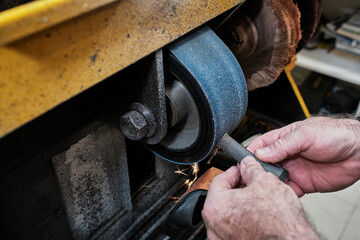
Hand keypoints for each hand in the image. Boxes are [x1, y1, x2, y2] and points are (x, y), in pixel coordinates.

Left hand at [202, 157, 317, 239]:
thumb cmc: (278, 221)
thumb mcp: (265, 182)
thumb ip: (251, 170)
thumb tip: (248, 165)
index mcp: (215, 206)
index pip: (219, 180)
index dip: (234, 172)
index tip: (242, 169)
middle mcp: (215, 225)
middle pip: (222, 198)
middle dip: (237, 188)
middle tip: (251, 182)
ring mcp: (223, 237)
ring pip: (229, 213)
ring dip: (240, 203)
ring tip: (257, 198)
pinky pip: (235, 226)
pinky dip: (244, 219)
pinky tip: (258, 214)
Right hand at [247, 117, 359, 196]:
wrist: (359, 152)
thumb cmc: (335, 135)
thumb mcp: (305, 135)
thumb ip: (282, 145)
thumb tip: (261, 153)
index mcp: (284, 139)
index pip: (261, 145)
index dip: (250, 152)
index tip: (242, 161)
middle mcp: (287, 154)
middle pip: (264, 164)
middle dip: (257, 170)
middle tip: (251, 176)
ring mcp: (294, 169)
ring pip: (274, 178)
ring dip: (269, 182)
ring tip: (264, 186)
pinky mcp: (304, 183)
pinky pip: (288, 190)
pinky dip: (282, 193)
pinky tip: (279, 193)